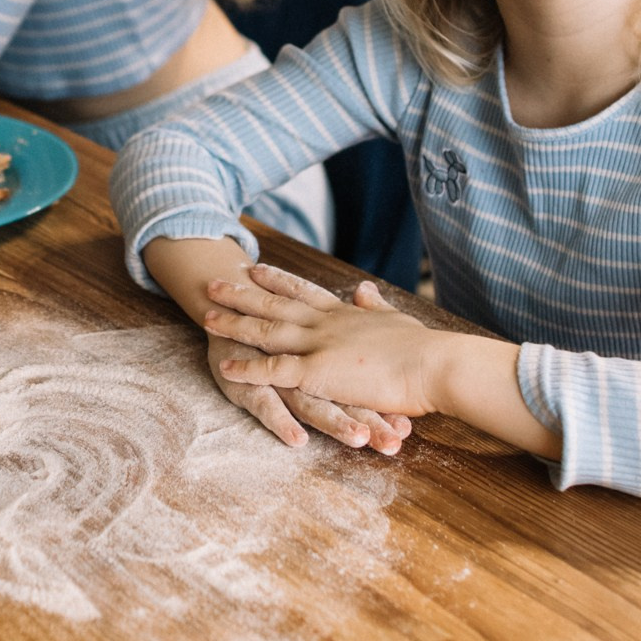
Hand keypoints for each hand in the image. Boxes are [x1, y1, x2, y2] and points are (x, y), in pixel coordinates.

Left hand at [204, 264, 442, 417]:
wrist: (435, 365)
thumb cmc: (423, 349)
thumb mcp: (394, 320)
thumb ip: (373, 305)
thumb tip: (363, 289)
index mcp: (344, 313)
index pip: (302, 291)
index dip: (277, 281)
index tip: (255, 268)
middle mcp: (325, 324)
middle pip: (273, 305)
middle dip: (241, 294)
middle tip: (214, 284)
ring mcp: (318, 346)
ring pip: (265, 332)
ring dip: (234, 324)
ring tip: (205, 317)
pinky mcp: (317, 372)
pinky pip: (273, 370)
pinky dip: (247, 367)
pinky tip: (225, 366)